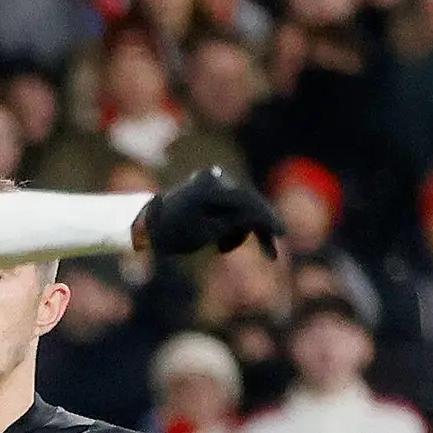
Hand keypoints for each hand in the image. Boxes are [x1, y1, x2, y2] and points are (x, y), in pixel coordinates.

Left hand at [133, 167, 280, 257]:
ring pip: (243, 207)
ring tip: (221, 250)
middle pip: (249, 203)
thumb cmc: (174, 232)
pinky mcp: (215, 189)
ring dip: (240, 230)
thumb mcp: (208, 233)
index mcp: (209, 188)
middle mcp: (214, 179)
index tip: (282, 233)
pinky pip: (235, 207)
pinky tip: (222, 244)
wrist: (150, 225)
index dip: (266, 218)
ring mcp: (215, 182)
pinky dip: (234, 224)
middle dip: (259, 228)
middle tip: (271, 253)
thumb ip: (235, 222)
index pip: (246, 202)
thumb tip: (261, 215)